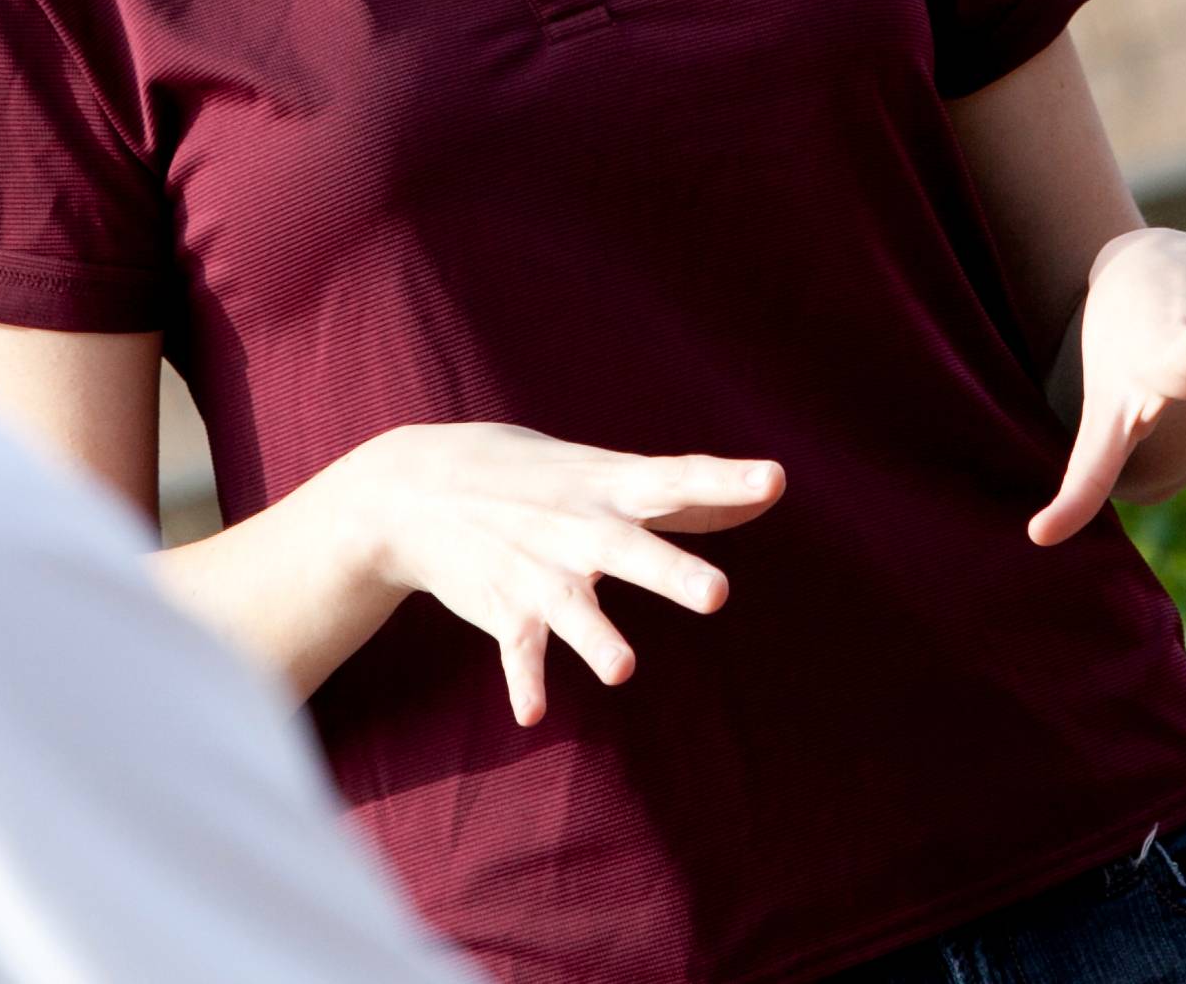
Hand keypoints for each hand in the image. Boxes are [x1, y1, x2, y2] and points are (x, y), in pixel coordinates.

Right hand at [323, 424, 786, 727]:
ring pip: (575, 609)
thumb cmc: (532, 477)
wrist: (411, 487)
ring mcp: (539, 571)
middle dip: (672, 572)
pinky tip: (532, 714)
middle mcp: (579, 528)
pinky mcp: (504, 609)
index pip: (679, 479)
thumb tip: (771, 491)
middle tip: (718, 593)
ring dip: (598, 638)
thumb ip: (688, 493)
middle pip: (633, 550)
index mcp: (611, 488)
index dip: (727, 480)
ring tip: (623, 671)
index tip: (774, 479)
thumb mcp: (605, 470)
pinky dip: (524, 682)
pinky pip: (518, 652)